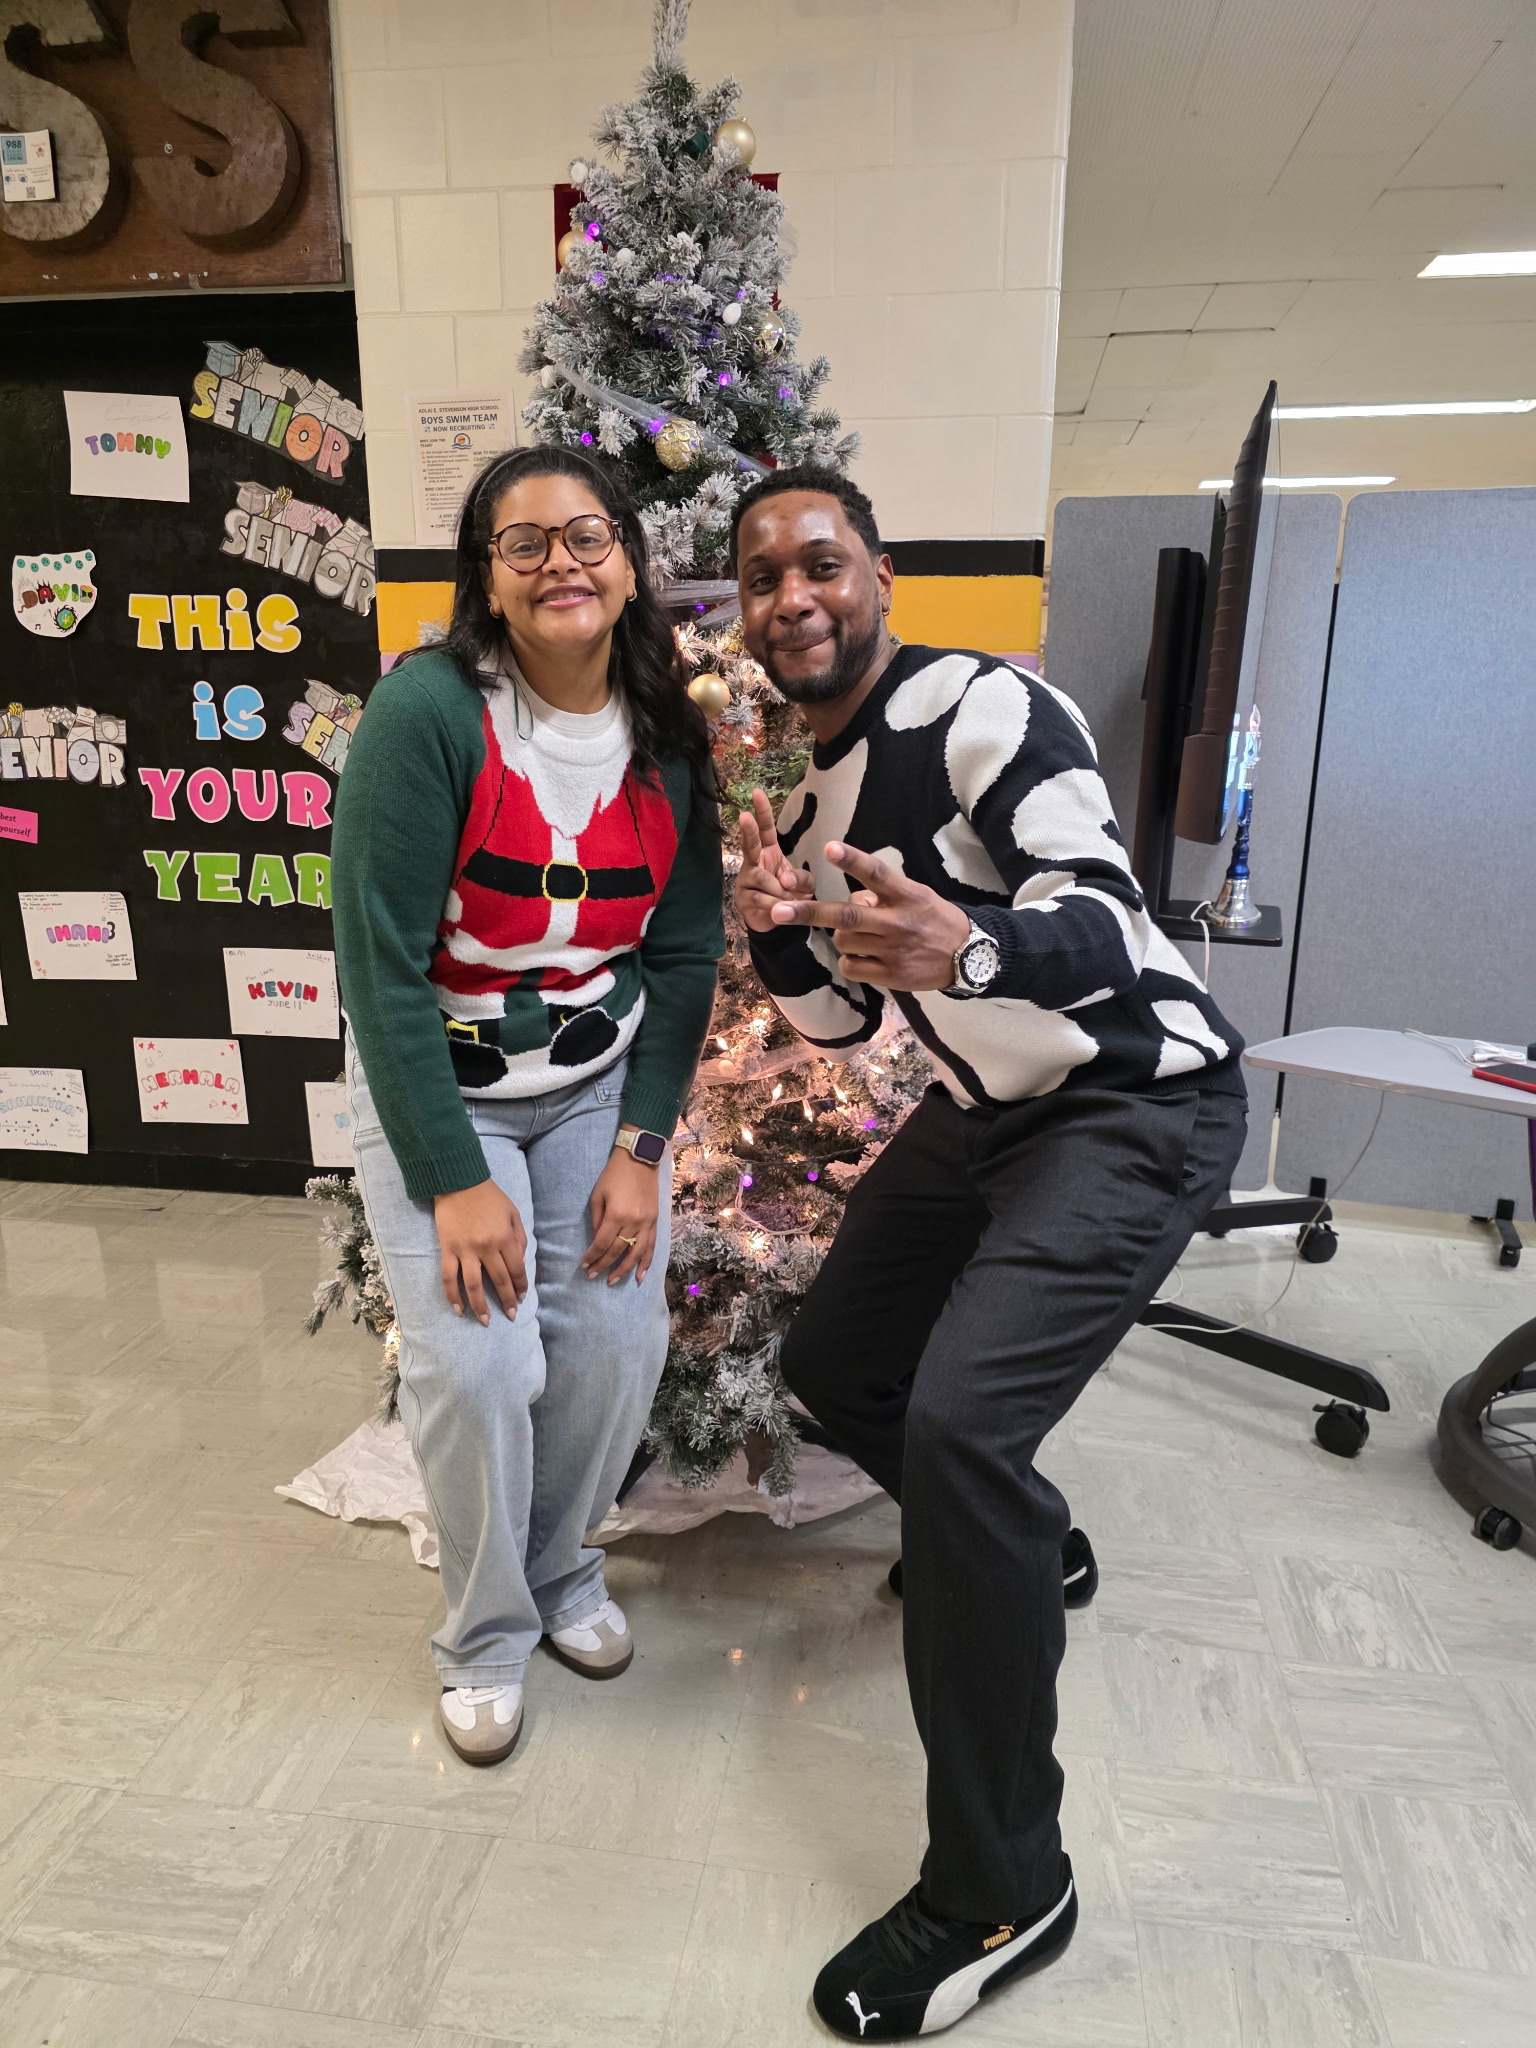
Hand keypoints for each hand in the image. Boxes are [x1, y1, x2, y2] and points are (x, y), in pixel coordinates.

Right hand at [434, 1179, 528, 1325]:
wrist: (458, 1181)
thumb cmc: (489, 1196)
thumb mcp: (512, 1212)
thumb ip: (519, 1237)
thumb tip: (521, 1261)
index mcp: (505, 1237)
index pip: (516, 1269)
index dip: (521, 1286)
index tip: (522, 1298)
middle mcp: (487, 1247)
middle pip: (499, 1280)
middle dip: (507, 1300)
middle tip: (511, 1315)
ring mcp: (465, 1250)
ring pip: (473, 1285)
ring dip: (480, 1306)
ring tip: (486, 1321)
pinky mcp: (447, 1249)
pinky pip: (448, 1277)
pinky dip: (452, 1295)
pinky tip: (458, 1309)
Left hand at [583, 1138, 662, 1285]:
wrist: (640, 1159)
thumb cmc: (613, 1174)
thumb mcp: (598, 1195)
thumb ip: (597, 1220)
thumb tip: (596, 1241)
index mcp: (617, 1215)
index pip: (602, 1243)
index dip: (592, 1256)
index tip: (583, 1265)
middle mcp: (634, 1222)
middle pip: (617, 1250)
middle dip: (604, 1265)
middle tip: (593, 1276)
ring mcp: (647, 1222)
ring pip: (636, 1253)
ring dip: (625, 1269)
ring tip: (614, 1281)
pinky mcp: (655, 1221)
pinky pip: (652, 1246)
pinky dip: (646, 1262)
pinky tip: (640, 1275)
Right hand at [735, 788, 813, 933]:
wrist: (779, 922)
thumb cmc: (790, 895)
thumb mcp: (804, 884)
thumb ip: (800, 877)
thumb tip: (785, 879)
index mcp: (768, 852)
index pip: (765, 829)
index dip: (762, 812)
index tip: (757, 792)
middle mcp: (753, 862)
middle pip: (749, 843)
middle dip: (748, 830)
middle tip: (745, 816)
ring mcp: (745, 880)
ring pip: (760, 877)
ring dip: (777, 889)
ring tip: (788, 898)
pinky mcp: (742, 899)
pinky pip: (759, 898)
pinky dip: (774, 903)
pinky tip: (780, 908)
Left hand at [768, 840, 971, 989]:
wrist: (968, 956)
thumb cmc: (933, 919)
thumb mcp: (916, 895)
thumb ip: (883, 893)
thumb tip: (853, 897)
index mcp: (907, 895)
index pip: (877, 874)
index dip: (853, 860)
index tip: (829, 848)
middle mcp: (899, 922)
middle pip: (847, 916)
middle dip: (809, 913)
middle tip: (777, 911)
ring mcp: (894, 951)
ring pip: (844, 942)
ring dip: (843, 937)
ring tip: (864, 936)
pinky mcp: (891, 976)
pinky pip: (851, 966)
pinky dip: (850, 960)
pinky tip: (867, 957)